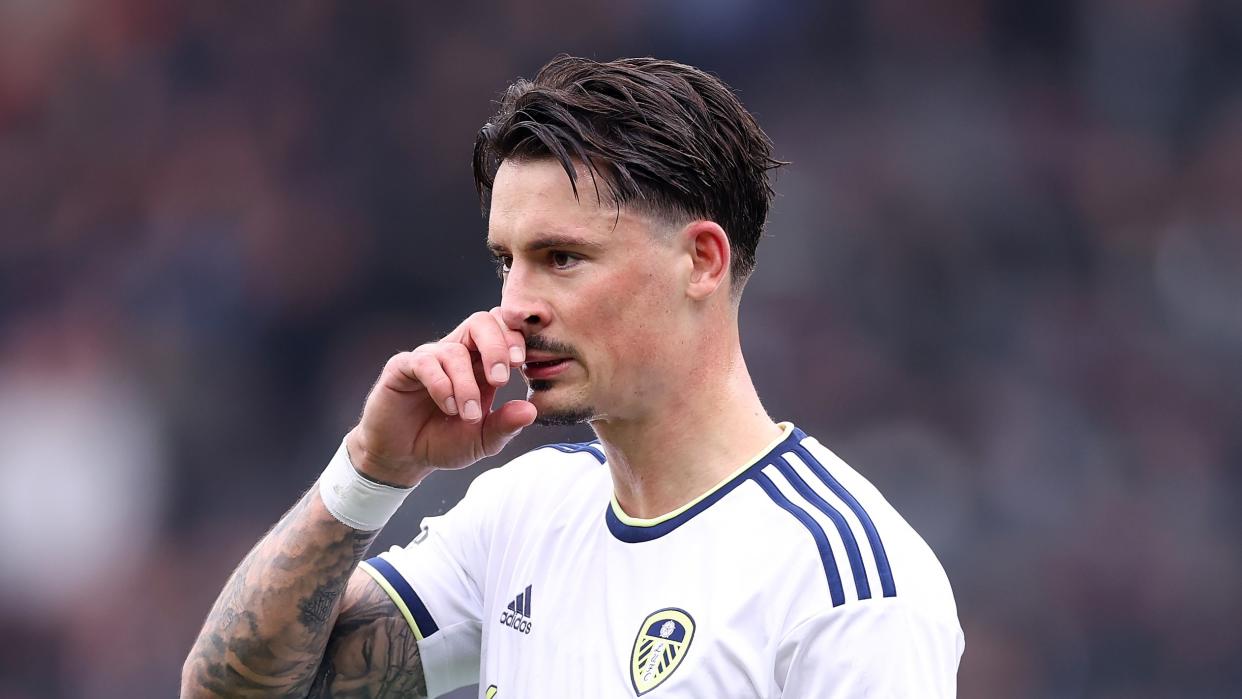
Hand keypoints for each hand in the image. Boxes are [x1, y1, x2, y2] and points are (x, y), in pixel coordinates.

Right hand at [346, 308, 536, 486]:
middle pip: (480, 322)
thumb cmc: (444, 442)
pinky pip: (424, 363)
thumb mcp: (482, 441)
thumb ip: (505, 426)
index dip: (515, 338)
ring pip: (454, 351)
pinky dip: (441, 385)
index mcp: (482, 364)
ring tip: (468, 415)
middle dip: (497, 346)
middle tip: (501, 380)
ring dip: (466, 385)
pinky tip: (448, 406)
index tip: (523, 364)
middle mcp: (457, 354)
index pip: (502, 329)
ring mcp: (429, 358)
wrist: (403, 457)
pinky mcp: (403, 368)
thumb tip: (531, 411)